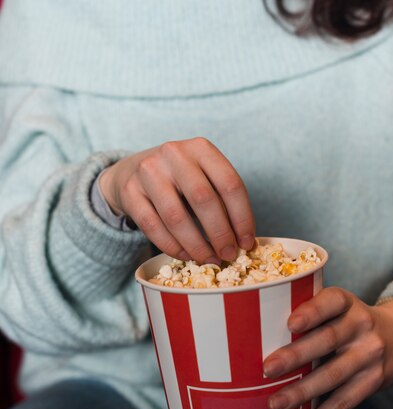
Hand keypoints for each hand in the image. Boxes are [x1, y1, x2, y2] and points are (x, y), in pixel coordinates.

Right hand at [99, 138, 255, 263]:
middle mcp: (174, 154)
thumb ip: (222, 201)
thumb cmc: (178, 179)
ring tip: (208, 260)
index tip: (247, 243)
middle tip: (229, 255)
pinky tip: (185, 256)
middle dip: (220, 234)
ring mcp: (149, 171)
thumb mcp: (203, 177)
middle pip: (204, 200)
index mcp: (201, 148)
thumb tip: (243, 242)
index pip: (230, 184)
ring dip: (196, 245)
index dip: (242, 218)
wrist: (133, 171)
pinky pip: (152, 227)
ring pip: (176, 217)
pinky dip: (172, 247)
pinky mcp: (130, 192)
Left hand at [263, 287, 392, 408]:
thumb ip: (310, 314)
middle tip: (267, 368)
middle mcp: (361, 326)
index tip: (290, 323)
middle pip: (327, 340)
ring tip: (274, 404)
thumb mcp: (339, 308)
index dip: (312, 312)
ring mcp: (369, 355)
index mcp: (347, 303)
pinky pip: (344, 402)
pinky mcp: (373, 382)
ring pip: (333, 375)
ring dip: (302, 392)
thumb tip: (256, 334)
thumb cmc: (350, 323)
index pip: (331, 301)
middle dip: (296, 355)